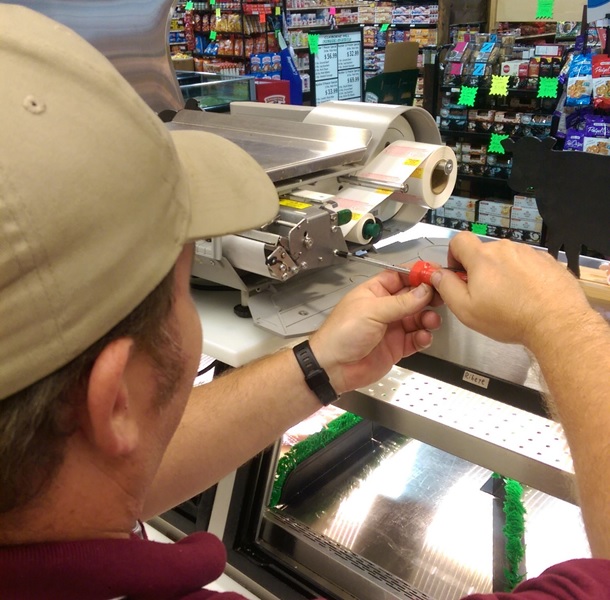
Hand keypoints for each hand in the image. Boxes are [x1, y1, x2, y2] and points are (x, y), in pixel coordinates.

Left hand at [309, 269, 441, 393]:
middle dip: (428, 296)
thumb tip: (424, 290)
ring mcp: (391, 328)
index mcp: (374, 292)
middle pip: (413, 296)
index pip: (400, 276)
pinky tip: (423, 337)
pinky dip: (423, 337)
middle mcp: (384, 308)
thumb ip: (401, 302)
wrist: (333, 368)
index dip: (418, 274)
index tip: (435, 274)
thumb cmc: (341, 334)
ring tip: (430, 321)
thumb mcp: (372, 311)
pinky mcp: (396, 347)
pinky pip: (416, 339)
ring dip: (428, 318)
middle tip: (442, 297)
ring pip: (418, 318)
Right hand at [430, 231, 589, 346]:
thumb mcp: (465, 309)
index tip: (460, 274)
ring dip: (503, 272)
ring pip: (507, 258)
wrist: (557, 322)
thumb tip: (436, 273)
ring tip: (511, 298)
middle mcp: (506, 248)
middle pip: (485, 252)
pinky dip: (524, 276)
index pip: (459, 240)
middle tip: (486, 295)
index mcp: (482, 257)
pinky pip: (528, 264)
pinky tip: (529, 296)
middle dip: (481, 269)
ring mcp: (529, 253)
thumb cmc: (508, 317)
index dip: (454, 256)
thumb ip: (446, 287)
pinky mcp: (548, 261)